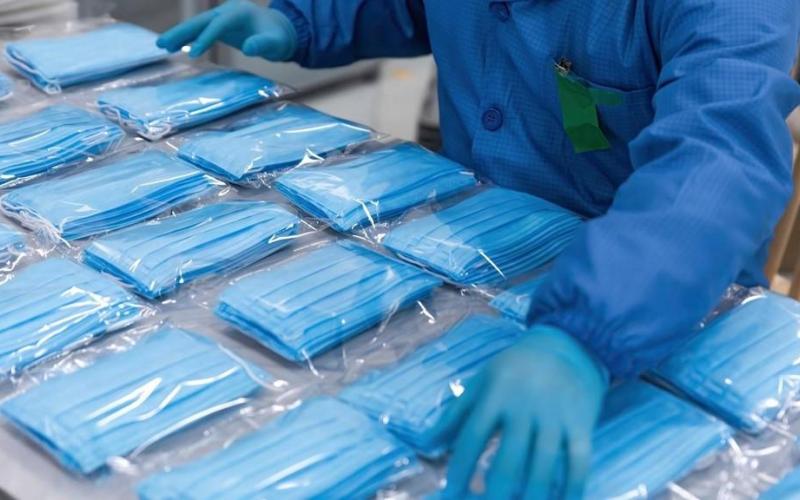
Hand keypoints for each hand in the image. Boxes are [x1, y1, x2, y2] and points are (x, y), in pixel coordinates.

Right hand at [157, 0, 296, 59]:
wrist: (279, 31)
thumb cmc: (279, 38)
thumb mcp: (276, 44)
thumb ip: (264, 45)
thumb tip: (248, 48)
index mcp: (239, 12)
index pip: (217, 25)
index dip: (205, 39)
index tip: (193, 55)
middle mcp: (226, 11)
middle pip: (200, 21)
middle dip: (181, 32)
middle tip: (161, 44)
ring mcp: (221, 17)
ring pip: (197, 25)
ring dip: (179, 35)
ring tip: (161, 46)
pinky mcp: (219, 26)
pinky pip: (200, 31)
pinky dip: (187, 38)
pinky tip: (173, 47)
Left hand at [429, 326, 608, 499]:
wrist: (568, 344)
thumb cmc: (515, 368)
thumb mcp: (482, 381)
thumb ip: (455, 413)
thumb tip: (425, 445)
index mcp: (496, 395)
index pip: (472, 437)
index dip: (460, 468)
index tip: (450, 494)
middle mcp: (526, 407)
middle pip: (509, 459)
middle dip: (495, 493)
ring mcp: (556, 417)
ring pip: (544, 465)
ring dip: (532, 496)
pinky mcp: (582, 424)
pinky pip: (578, 462)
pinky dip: (572, 488)